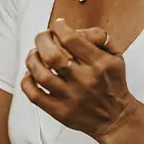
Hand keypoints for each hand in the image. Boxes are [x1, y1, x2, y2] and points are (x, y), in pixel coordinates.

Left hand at [21, 18, 138, 141]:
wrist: (116, 118)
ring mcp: (70, 97)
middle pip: (52, 55)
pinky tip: (32, 74)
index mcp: (99, 64)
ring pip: (40, 74)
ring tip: (35, 54)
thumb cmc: (113, 84)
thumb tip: (74, 29)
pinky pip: (34, 95)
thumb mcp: (116, 56)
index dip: (59, 27)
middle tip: (43, 37)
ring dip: (32, 59)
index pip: (71, 39)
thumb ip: (99, 38)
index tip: (58, 25)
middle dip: (42, 40)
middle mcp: (84, 80)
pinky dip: (27, 81)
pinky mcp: (60, 111)